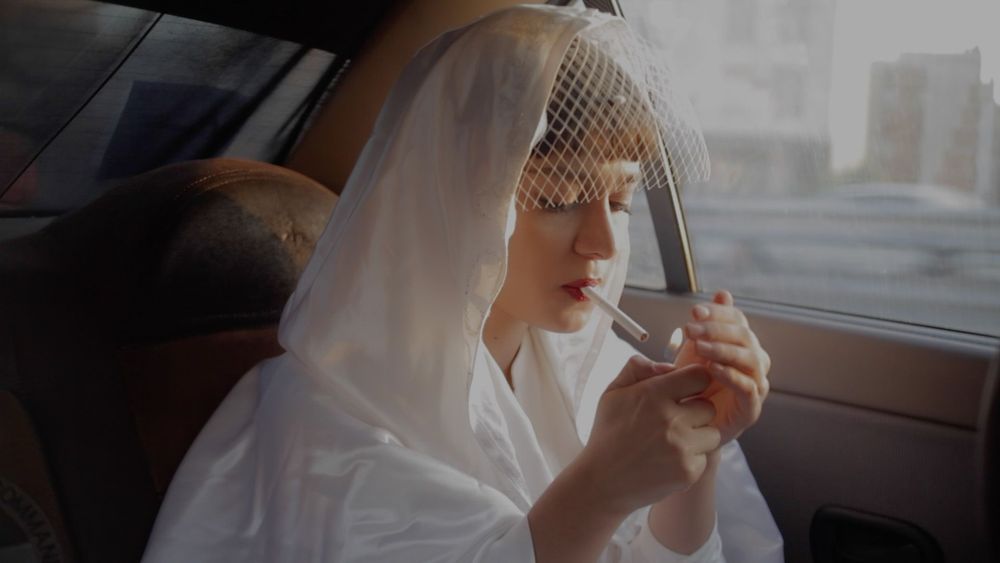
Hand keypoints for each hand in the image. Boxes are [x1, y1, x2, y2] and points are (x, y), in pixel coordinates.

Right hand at [577, 356, 721, 515]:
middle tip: (675, 422)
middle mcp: (671, 419)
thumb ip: (637, 368)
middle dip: (695, 412)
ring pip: (712, 433)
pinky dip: (691, 459)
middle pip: (709, 406)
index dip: (695, 382)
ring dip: (698, 436)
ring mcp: (681, 447)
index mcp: (653, 395)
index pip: (700, 376)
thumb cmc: (608, 434)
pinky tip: (668, 461)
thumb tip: (667, 365)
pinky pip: (704, 457)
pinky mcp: (688, 471)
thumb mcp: (612, 393)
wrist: (601, 483)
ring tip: (673, 442)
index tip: (686, 391)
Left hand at [674, 290, 769, 444]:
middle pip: (745, 337)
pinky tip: (712, 368)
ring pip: (750, 360)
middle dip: (717, 329)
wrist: (685, 424)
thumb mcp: (695, 349)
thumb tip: (724, 293)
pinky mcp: (751, 410)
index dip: (718, 314)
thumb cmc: (692, 383)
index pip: (738, 321)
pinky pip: (748, 389)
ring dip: (724, 349)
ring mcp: (755, 386)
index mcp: (743, 345)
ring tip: (700, 346)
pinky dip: (732, 376)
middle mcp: (754, 362)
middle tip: (690, 328)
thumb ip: (709, 323)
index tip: (694, 311)